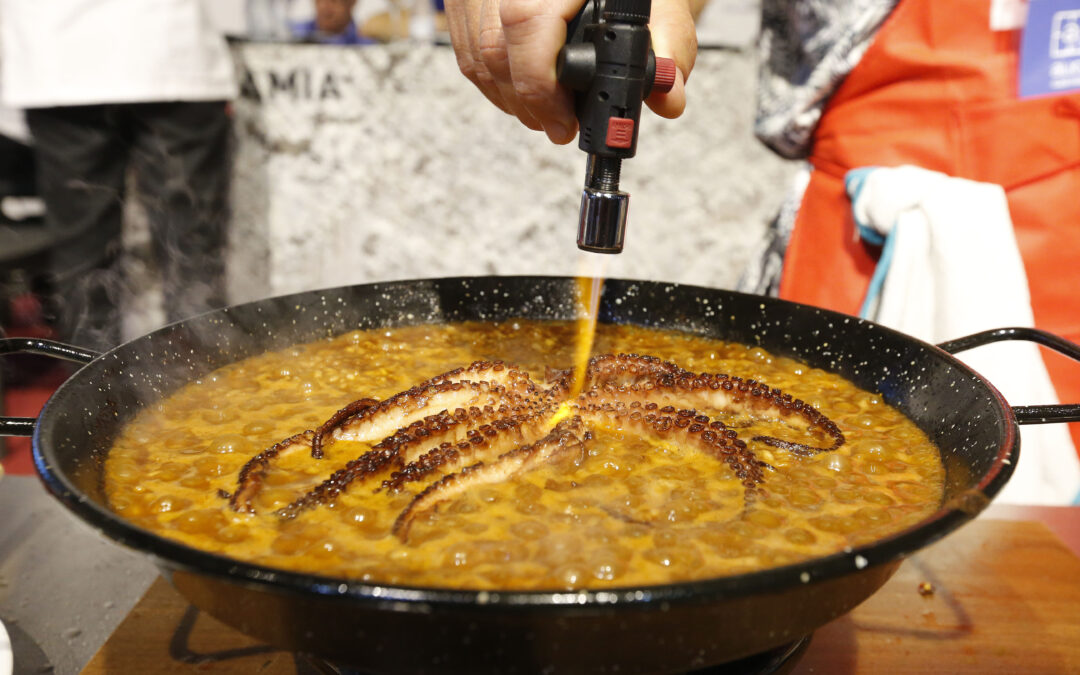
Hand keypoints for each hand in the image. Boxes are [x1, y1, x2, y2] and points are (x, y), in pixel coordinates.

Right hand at [445, 0, 696, 143]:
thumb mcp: (662, 5)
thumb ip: (671, 48)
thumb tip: (667, 99)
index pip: (524, 22)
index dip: (539, 85)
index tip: (564, 123)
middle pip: (494, 48)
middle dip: (527, 103)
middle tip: (560, 126)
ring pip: (476, 53)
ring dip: (508, 97)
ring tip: (547, 111)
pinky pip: (465, 46)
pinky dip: (492, 78)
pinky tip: (522, 88)